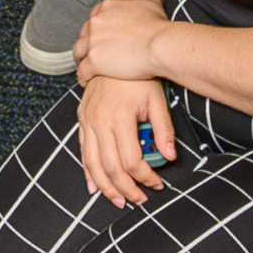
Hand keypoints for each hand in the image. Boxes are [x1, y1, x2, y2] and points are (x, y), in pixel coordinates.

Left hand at [74, 0, 169, 84]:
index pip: (92, 19)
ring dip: (81, 61)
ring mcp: (93, 41)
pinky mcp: (94, 60)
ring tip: (88, 70)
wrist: (160, 44)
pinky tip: (89, 81)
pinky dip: (83, 77)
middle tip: (95, 56)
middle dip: (87, 46)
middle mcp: (95, 22)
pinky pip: (82, 71)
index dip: (96, 31)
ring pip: (78, 53)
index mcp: (106, 8)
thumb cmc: (158, 26)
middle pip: (83, 35)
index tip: (101, 39)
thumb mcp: (152, 1)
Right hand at [76, 73, 177, 206]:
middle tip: (139, 200)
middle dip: (126, 189)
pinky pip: (82, 150)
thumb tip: (170, 156)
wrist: (116, 52)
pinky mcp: (81, 118)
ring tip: (118, 200)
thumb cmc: (139, 76)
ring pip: (93, 163)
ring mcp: (87, 120)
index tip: (157, 183)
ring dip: (105, 187)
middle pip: (111, 167)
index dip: (146, 177)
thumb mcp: (157, 100)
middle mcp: (99, 120)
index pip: (132, 160)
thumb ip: (164, 130)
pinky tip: (94, 186)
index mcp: (119, 116)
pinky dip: (88, 171)